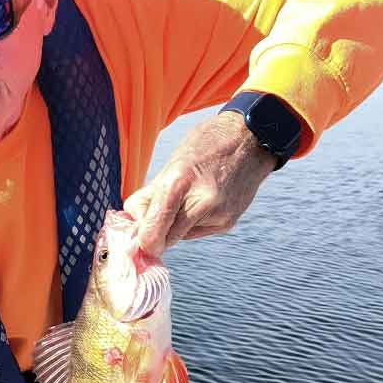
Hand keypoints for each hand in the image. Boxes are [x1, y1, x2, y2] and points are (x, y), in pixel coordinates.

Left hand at [125, 111, 275, 258]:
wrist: (252, 140)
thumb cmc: (205, 147)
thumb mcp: (172, 164)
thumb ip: (149, 196)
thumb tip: (131, 223)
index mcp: (178, 183)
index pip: (151, 232)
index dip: (142, 239)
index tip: (139, 235)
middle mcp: (201, 203)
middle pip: (165, 241)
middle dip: (156, 234)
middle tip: (156, 218)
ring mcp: (218, 215)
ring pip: (180, 238)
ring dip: (175, 227)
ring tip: (187, 198)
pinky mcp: (228, 223)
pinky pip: (197, 232)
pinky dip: (193, 222)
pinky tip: (204, 201)